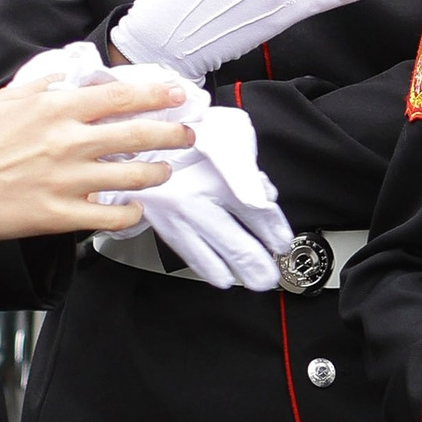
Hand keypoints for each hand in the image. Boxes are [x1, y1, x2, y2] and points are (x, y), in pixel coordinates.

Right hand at [0, 52, 191, 242]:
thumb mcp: (5, 99)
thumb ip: (42, 82)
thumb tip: (66, 70)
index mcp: (57, 109)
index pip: (120, 96)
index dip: (156, 94)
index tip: (176, 94)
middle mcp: (69, 142)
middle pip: (139, 134)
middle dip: (173, 133)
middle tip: (186, 134)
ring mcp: (69, 180)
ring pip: (134, 177)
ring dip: (157, 173)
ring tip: (163, 171)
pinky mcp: (62, 214)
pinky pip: (112, 217)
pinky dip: (131, 214)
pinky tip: (134, 209)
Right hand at [124, 97, 293, 288]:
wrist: (140, 146)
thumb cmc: (185, 143)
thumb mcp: (225, 140)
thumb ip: (247, 171)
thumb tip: (267, 197)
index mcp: (215, 173)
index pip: (255, 209)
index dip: (273, 229)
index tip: (282, 241)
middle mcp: (195, 198)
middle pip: (234, 240)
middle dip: (257, 262)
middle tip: (270, 274)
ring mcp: (176, 216)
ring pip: (212, 255)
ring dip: (237, 272)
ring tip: (254, 280)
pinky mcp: (161, 225)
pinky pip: (188, 254)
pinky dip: (209, 269)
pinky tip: (222, 277)